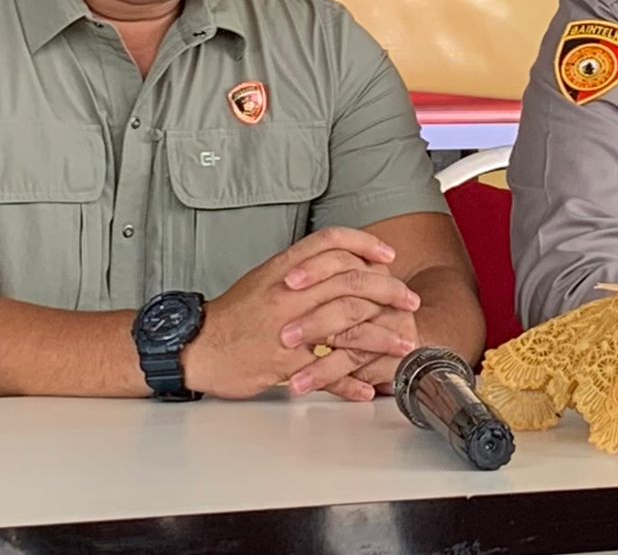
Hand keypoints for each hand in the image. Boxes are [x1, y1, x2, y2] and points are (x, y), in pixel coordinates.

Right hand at [185, 228, 420, 401]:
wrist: (195, 347)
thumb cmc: (235, 314)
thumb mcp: (266, 277)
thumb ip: (305, 269)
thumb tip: (347, 261)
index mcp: (284, 270)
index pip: (331, 243)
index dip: (365, 245)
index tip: (388, 256)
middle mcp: (288, 294)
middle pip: (352, 283)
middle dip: (389, 291)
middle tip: (410, 301)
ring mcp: (287, 330)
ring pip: (348, 327)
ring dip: (383, 338)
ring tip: (405, 344)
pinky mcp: (284, 364)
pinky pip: (326, 372)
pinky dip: (351, 381)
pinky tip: (369, 386)